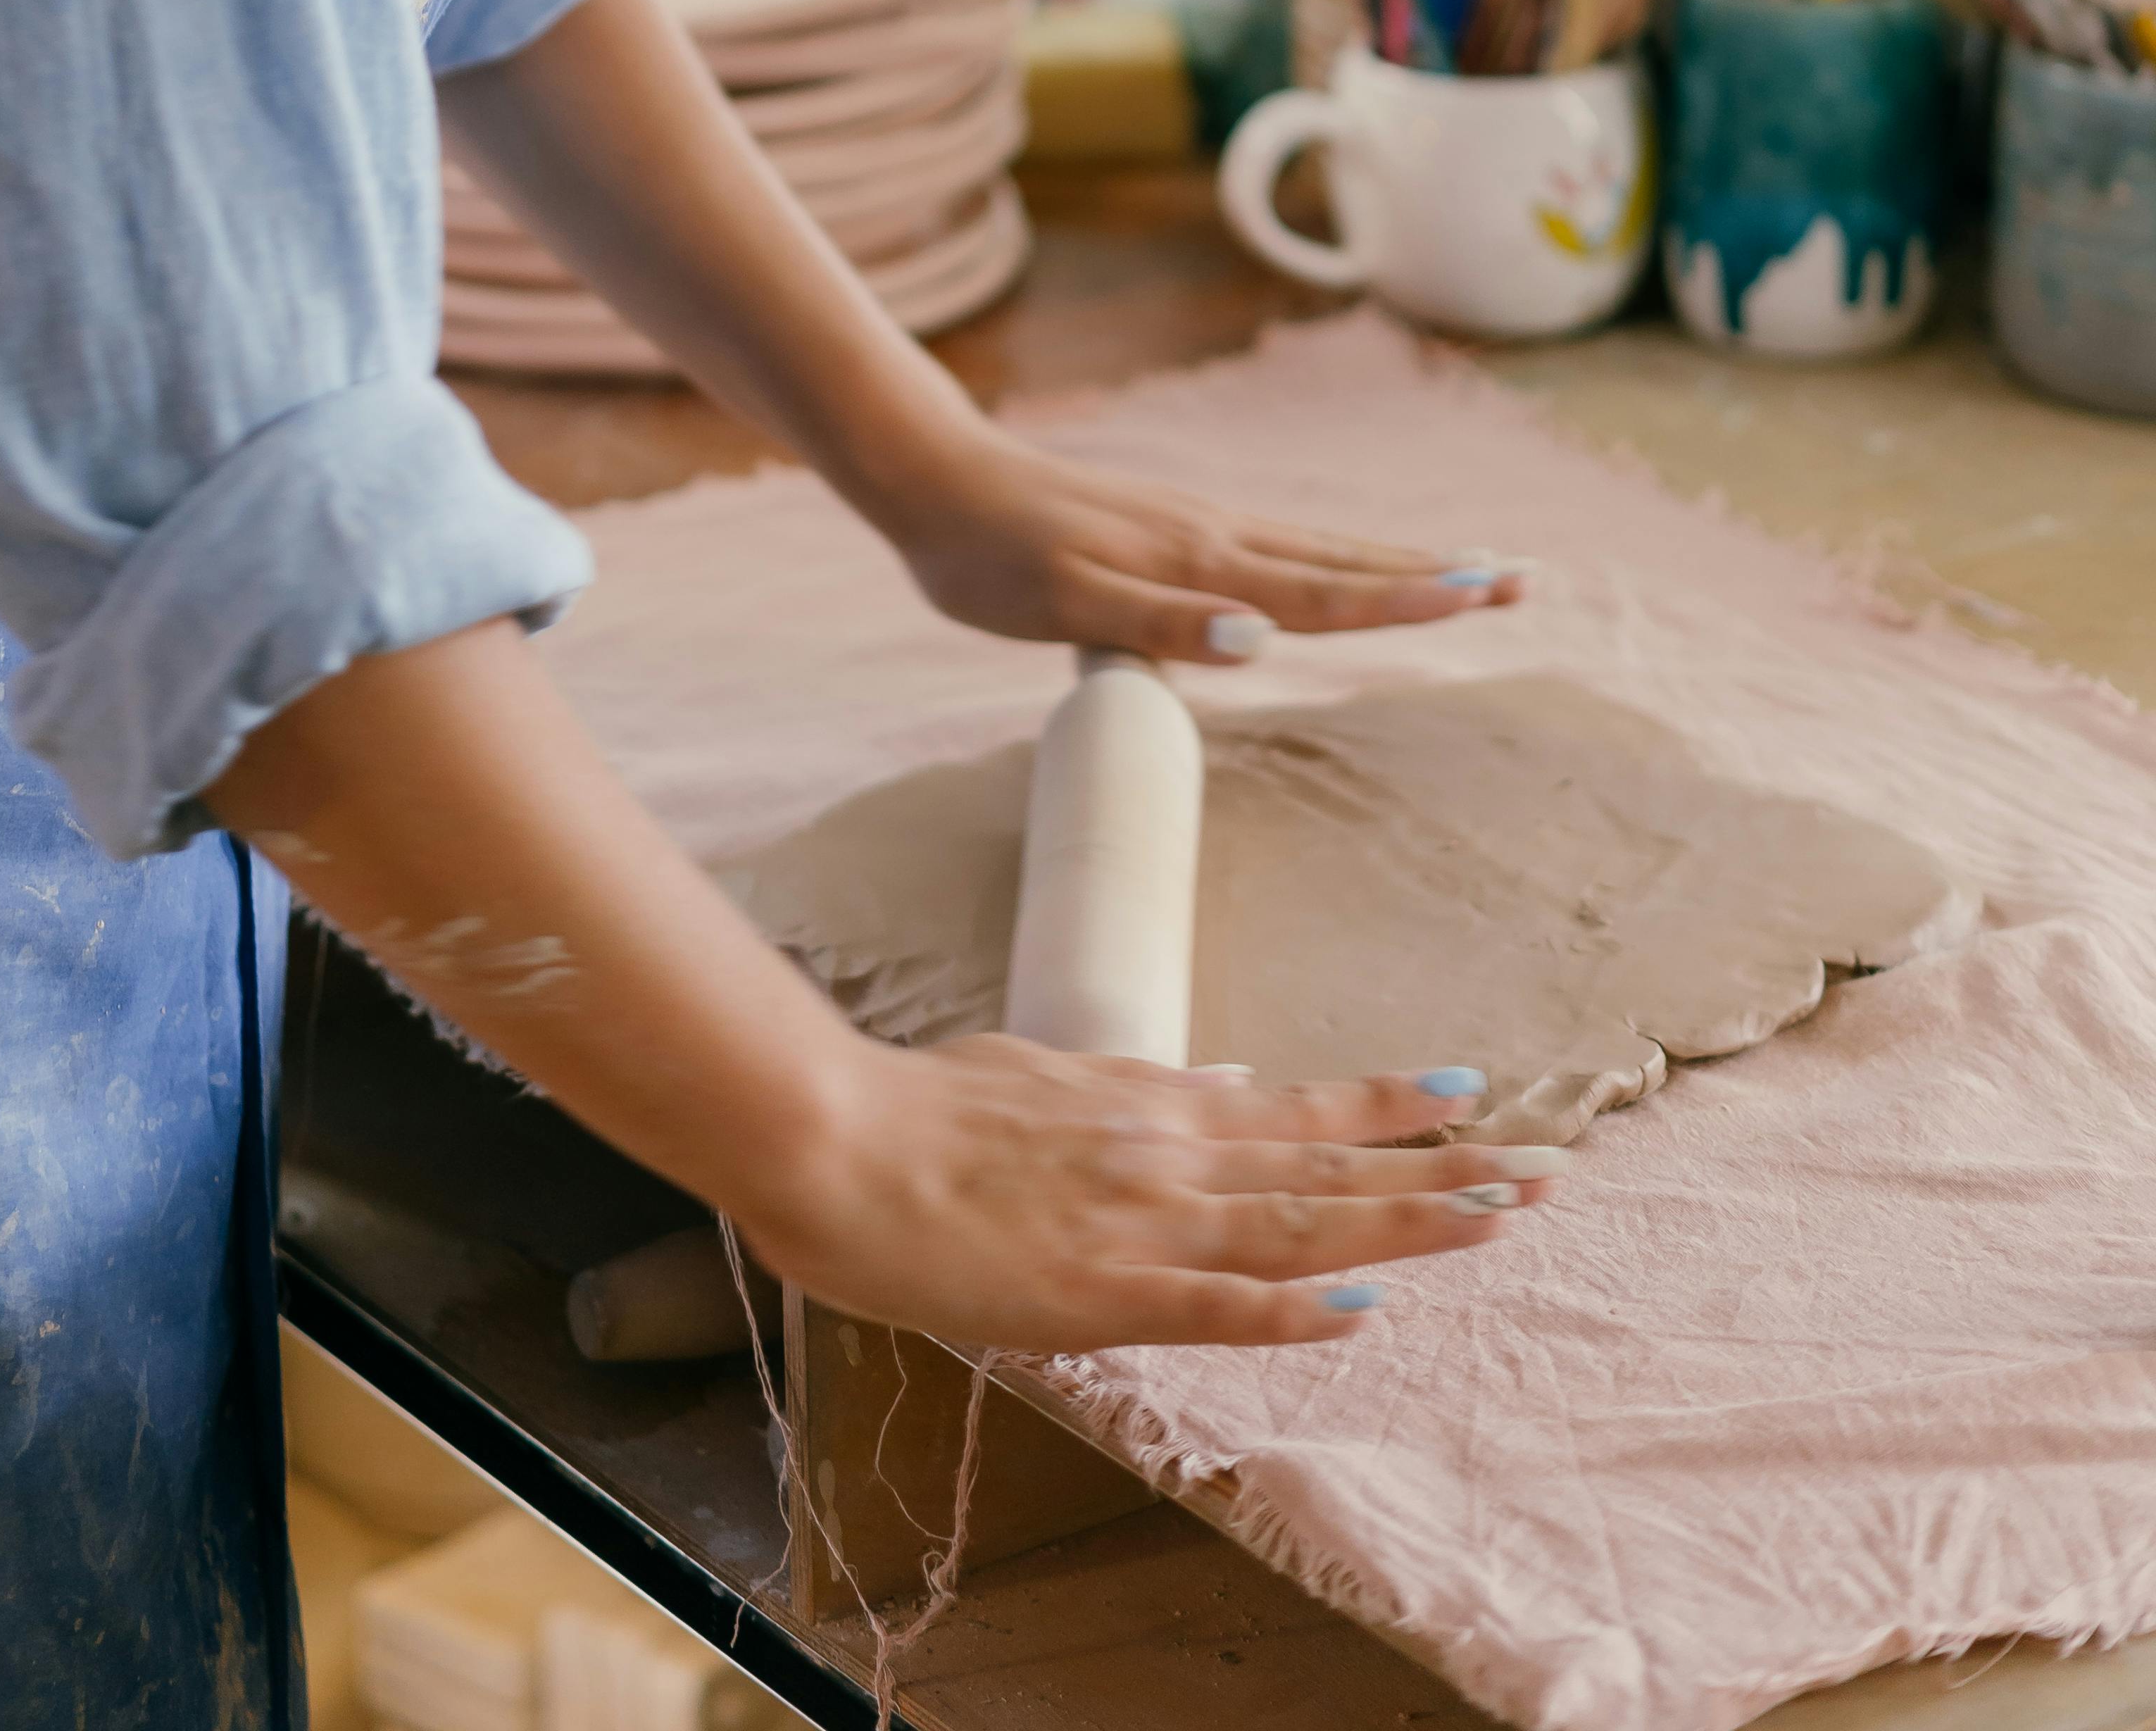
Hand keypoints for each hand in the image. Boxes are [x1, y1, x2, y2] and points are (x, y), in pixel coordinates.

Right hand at [741, 1042, 1557, 1352]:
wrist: (840, 1144)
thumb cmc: (925, 1110)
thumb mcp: (1047, 1074)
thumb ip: (1144, 1089)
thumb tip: (1228, 1080)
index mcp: (1150, 1104)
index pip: (1297, 1109)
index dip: (1388, 1108)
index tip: (1473, 1097)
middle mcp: (1167, 1153)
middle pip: (1327, 1169)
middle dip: (1439, 1174)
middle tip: (1543, 1169)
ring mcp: (1140, 1220)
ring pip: (1297, 1226)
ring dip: (1402, 1226)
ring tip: (1496, 1219)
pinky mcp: (1099, 1289)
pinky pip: (1211, 1304)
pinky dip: (1289, 1307)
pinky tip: (1356, 1309)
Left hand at [877, 425, 1526, 662]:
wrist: (929, 477)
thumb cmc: (984, 556)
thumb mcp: (1061, 604)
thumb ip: (1161, 624)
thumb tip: (1261, 638)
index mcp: (1197, 564)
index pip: (1326, 591)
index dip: (1410, 600)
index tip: (1491, 597)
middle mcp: (1211, 537)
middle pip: (1347, 561)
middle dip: (1437, 574)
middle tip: (1526, 581)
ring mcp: (1194, 524)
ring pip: (1318, 548)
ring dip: (1397, 560)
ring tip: (1466, 569)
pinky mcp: (1168, 522)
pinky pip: (1277, 544)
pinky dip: (1334, 556)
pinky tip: (1339, 567)